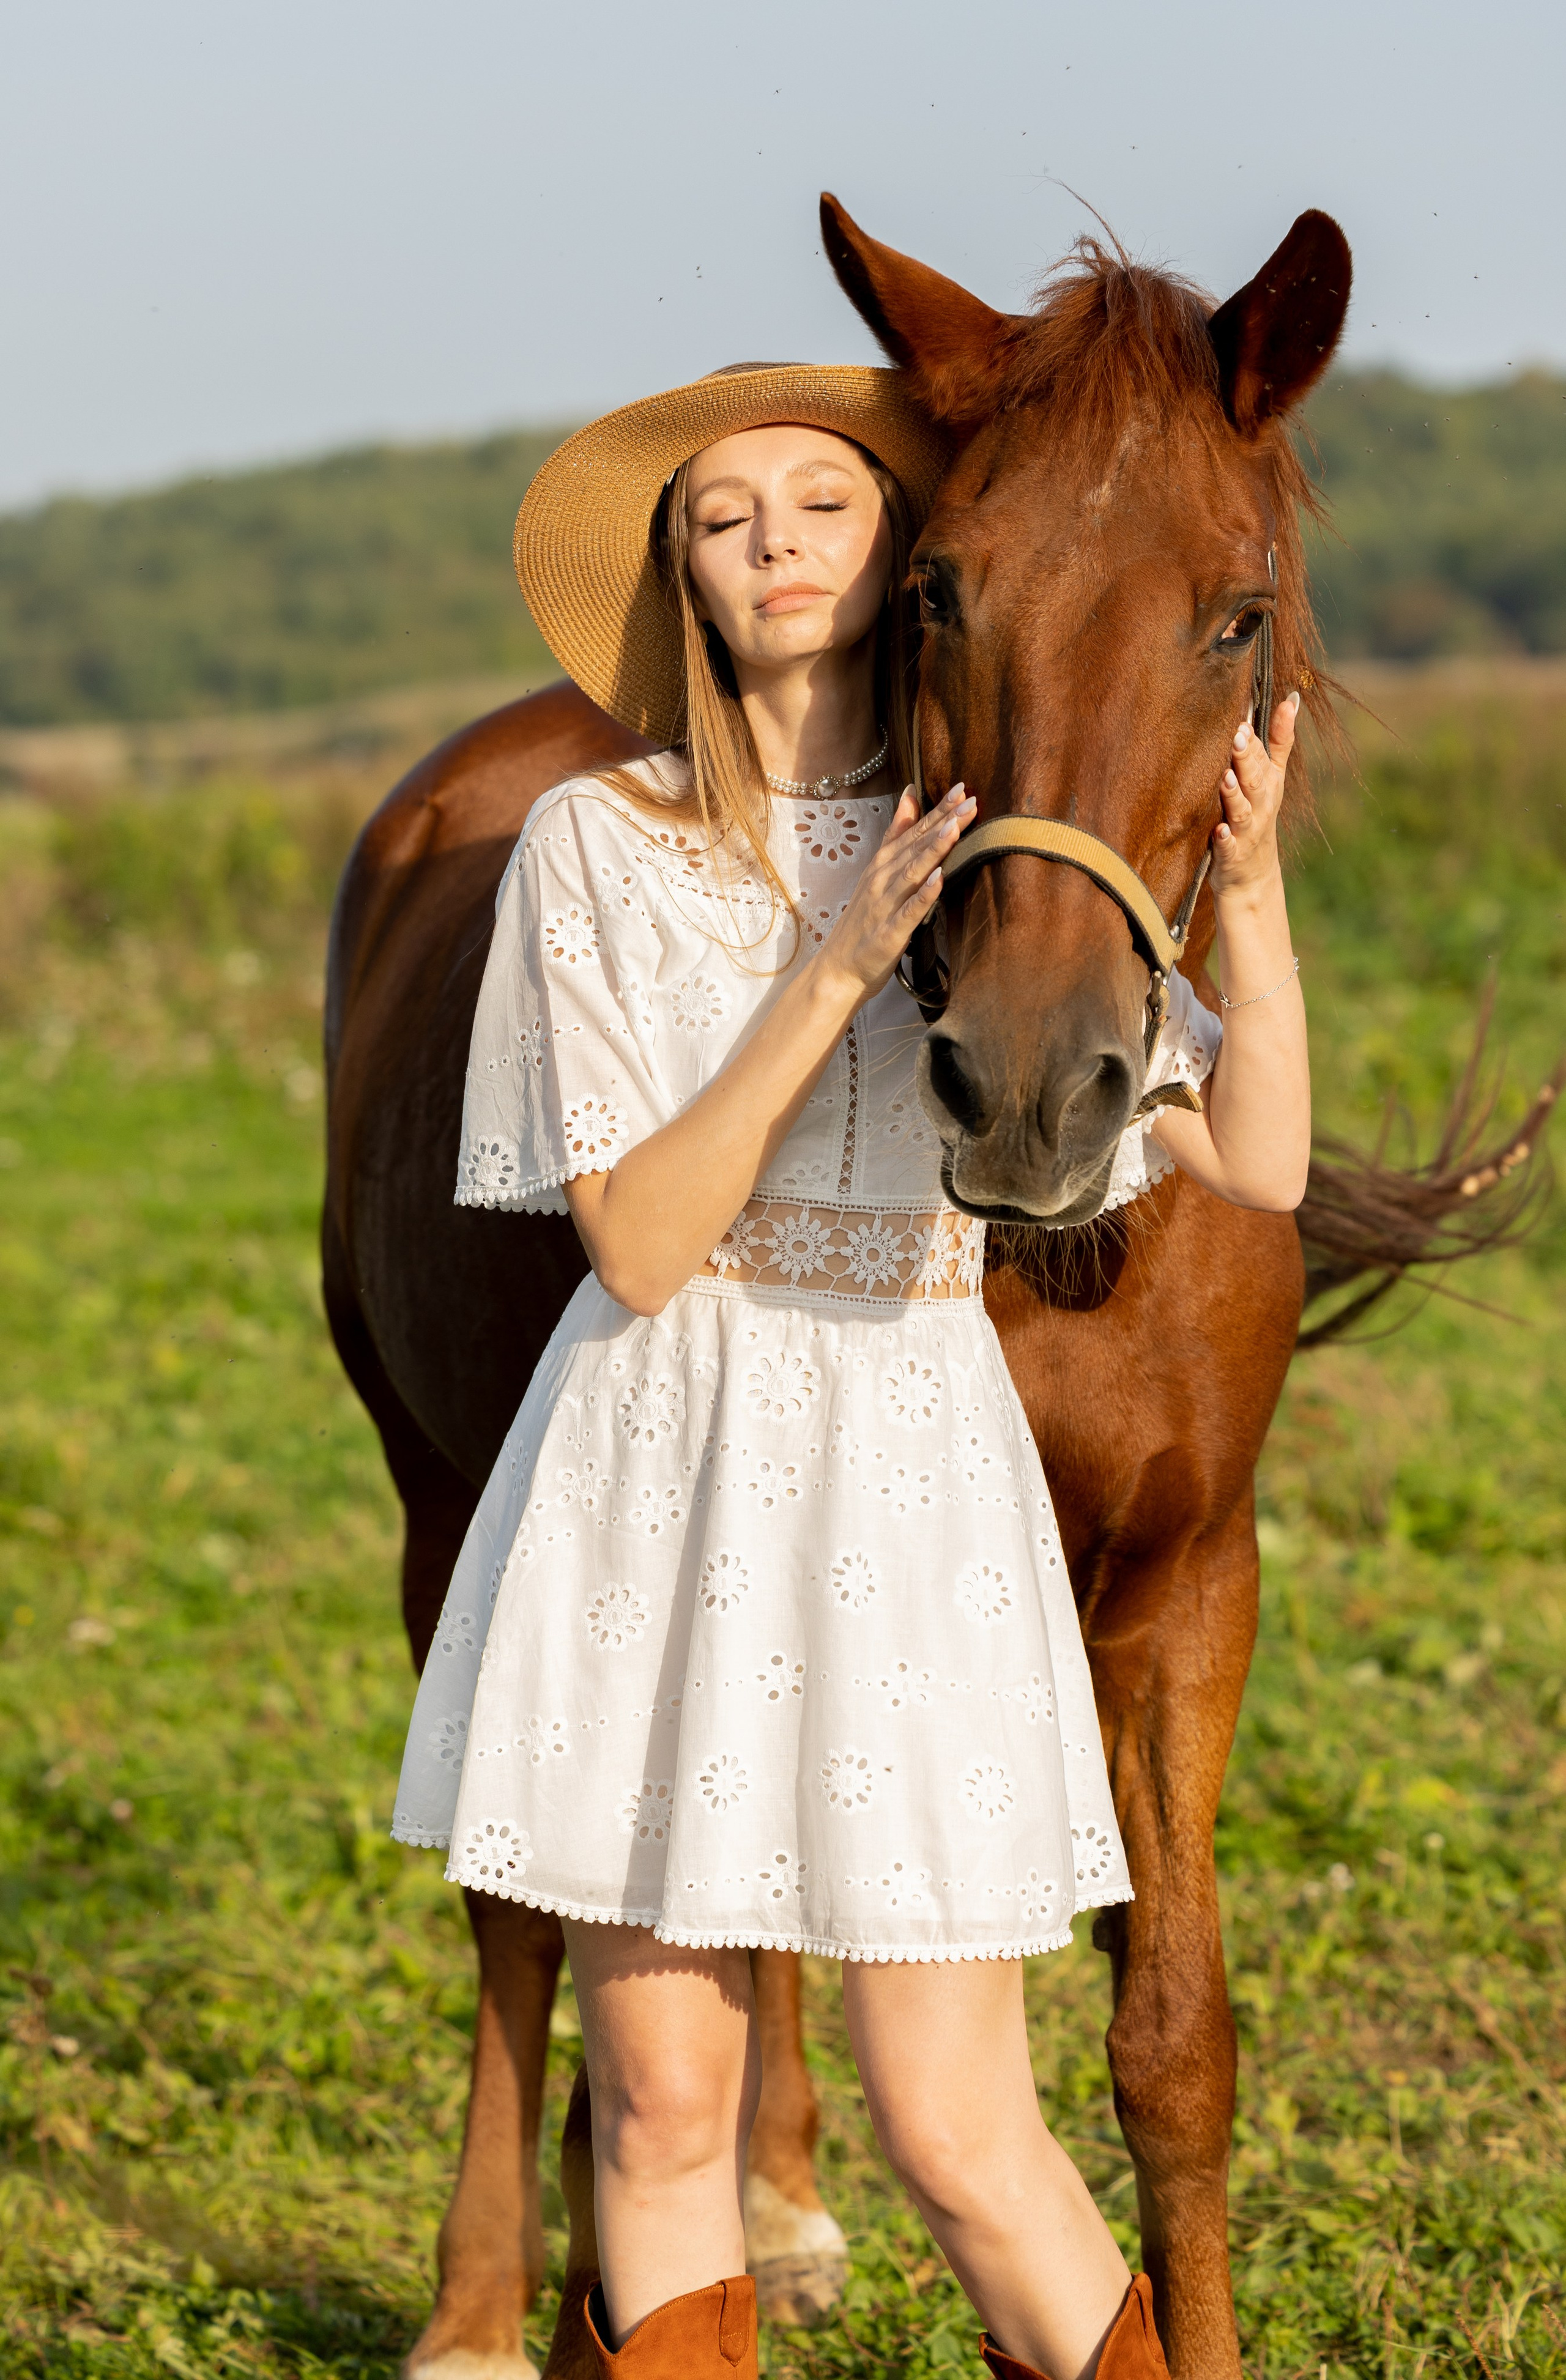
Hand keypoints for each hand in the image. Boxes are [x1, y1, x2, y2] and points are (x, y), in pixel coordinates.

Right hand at [817, 781, 975, 999]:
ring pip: (912, 872)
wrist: (839, 970)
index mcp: (882, 864)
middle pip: (916, 846)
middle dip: (943, 822)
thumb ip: (896, 832)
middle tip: (969, 800)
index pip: (914, 831)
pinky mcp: (889, 933)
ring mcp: (885, 906)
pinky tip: (939, 879)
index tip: (962, 789)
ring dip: (933, 850)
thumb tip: (911, 792)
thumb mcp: (877, 870)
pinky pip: (909, 912)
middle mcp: (882, 880)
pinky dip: (924, 895)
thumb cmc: (863, 921)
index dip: (937, 810)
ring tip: (955, 828)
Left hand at [1210, 691, 1299, 899]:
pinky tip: (1218, 832)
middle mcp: (1259, 806)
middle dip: (1246, 759)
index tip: (1243, 721)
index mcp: (1267, 785)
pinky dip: (1224, 840)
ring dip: (1234, 795)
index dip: (1253, 741)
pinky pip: (1229, 848)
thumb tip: (1292, 699)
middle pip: (1254, 780)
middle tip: (1236, 736)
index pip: (1263, 758)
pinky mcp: (1232, 856)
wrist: (1253, 876)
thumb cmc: (1258, 817)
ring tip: (1225, 778)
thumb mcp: (1273, 779)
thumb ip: (1280, 740)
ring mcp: (1246, 832)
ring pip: (1242, 812)